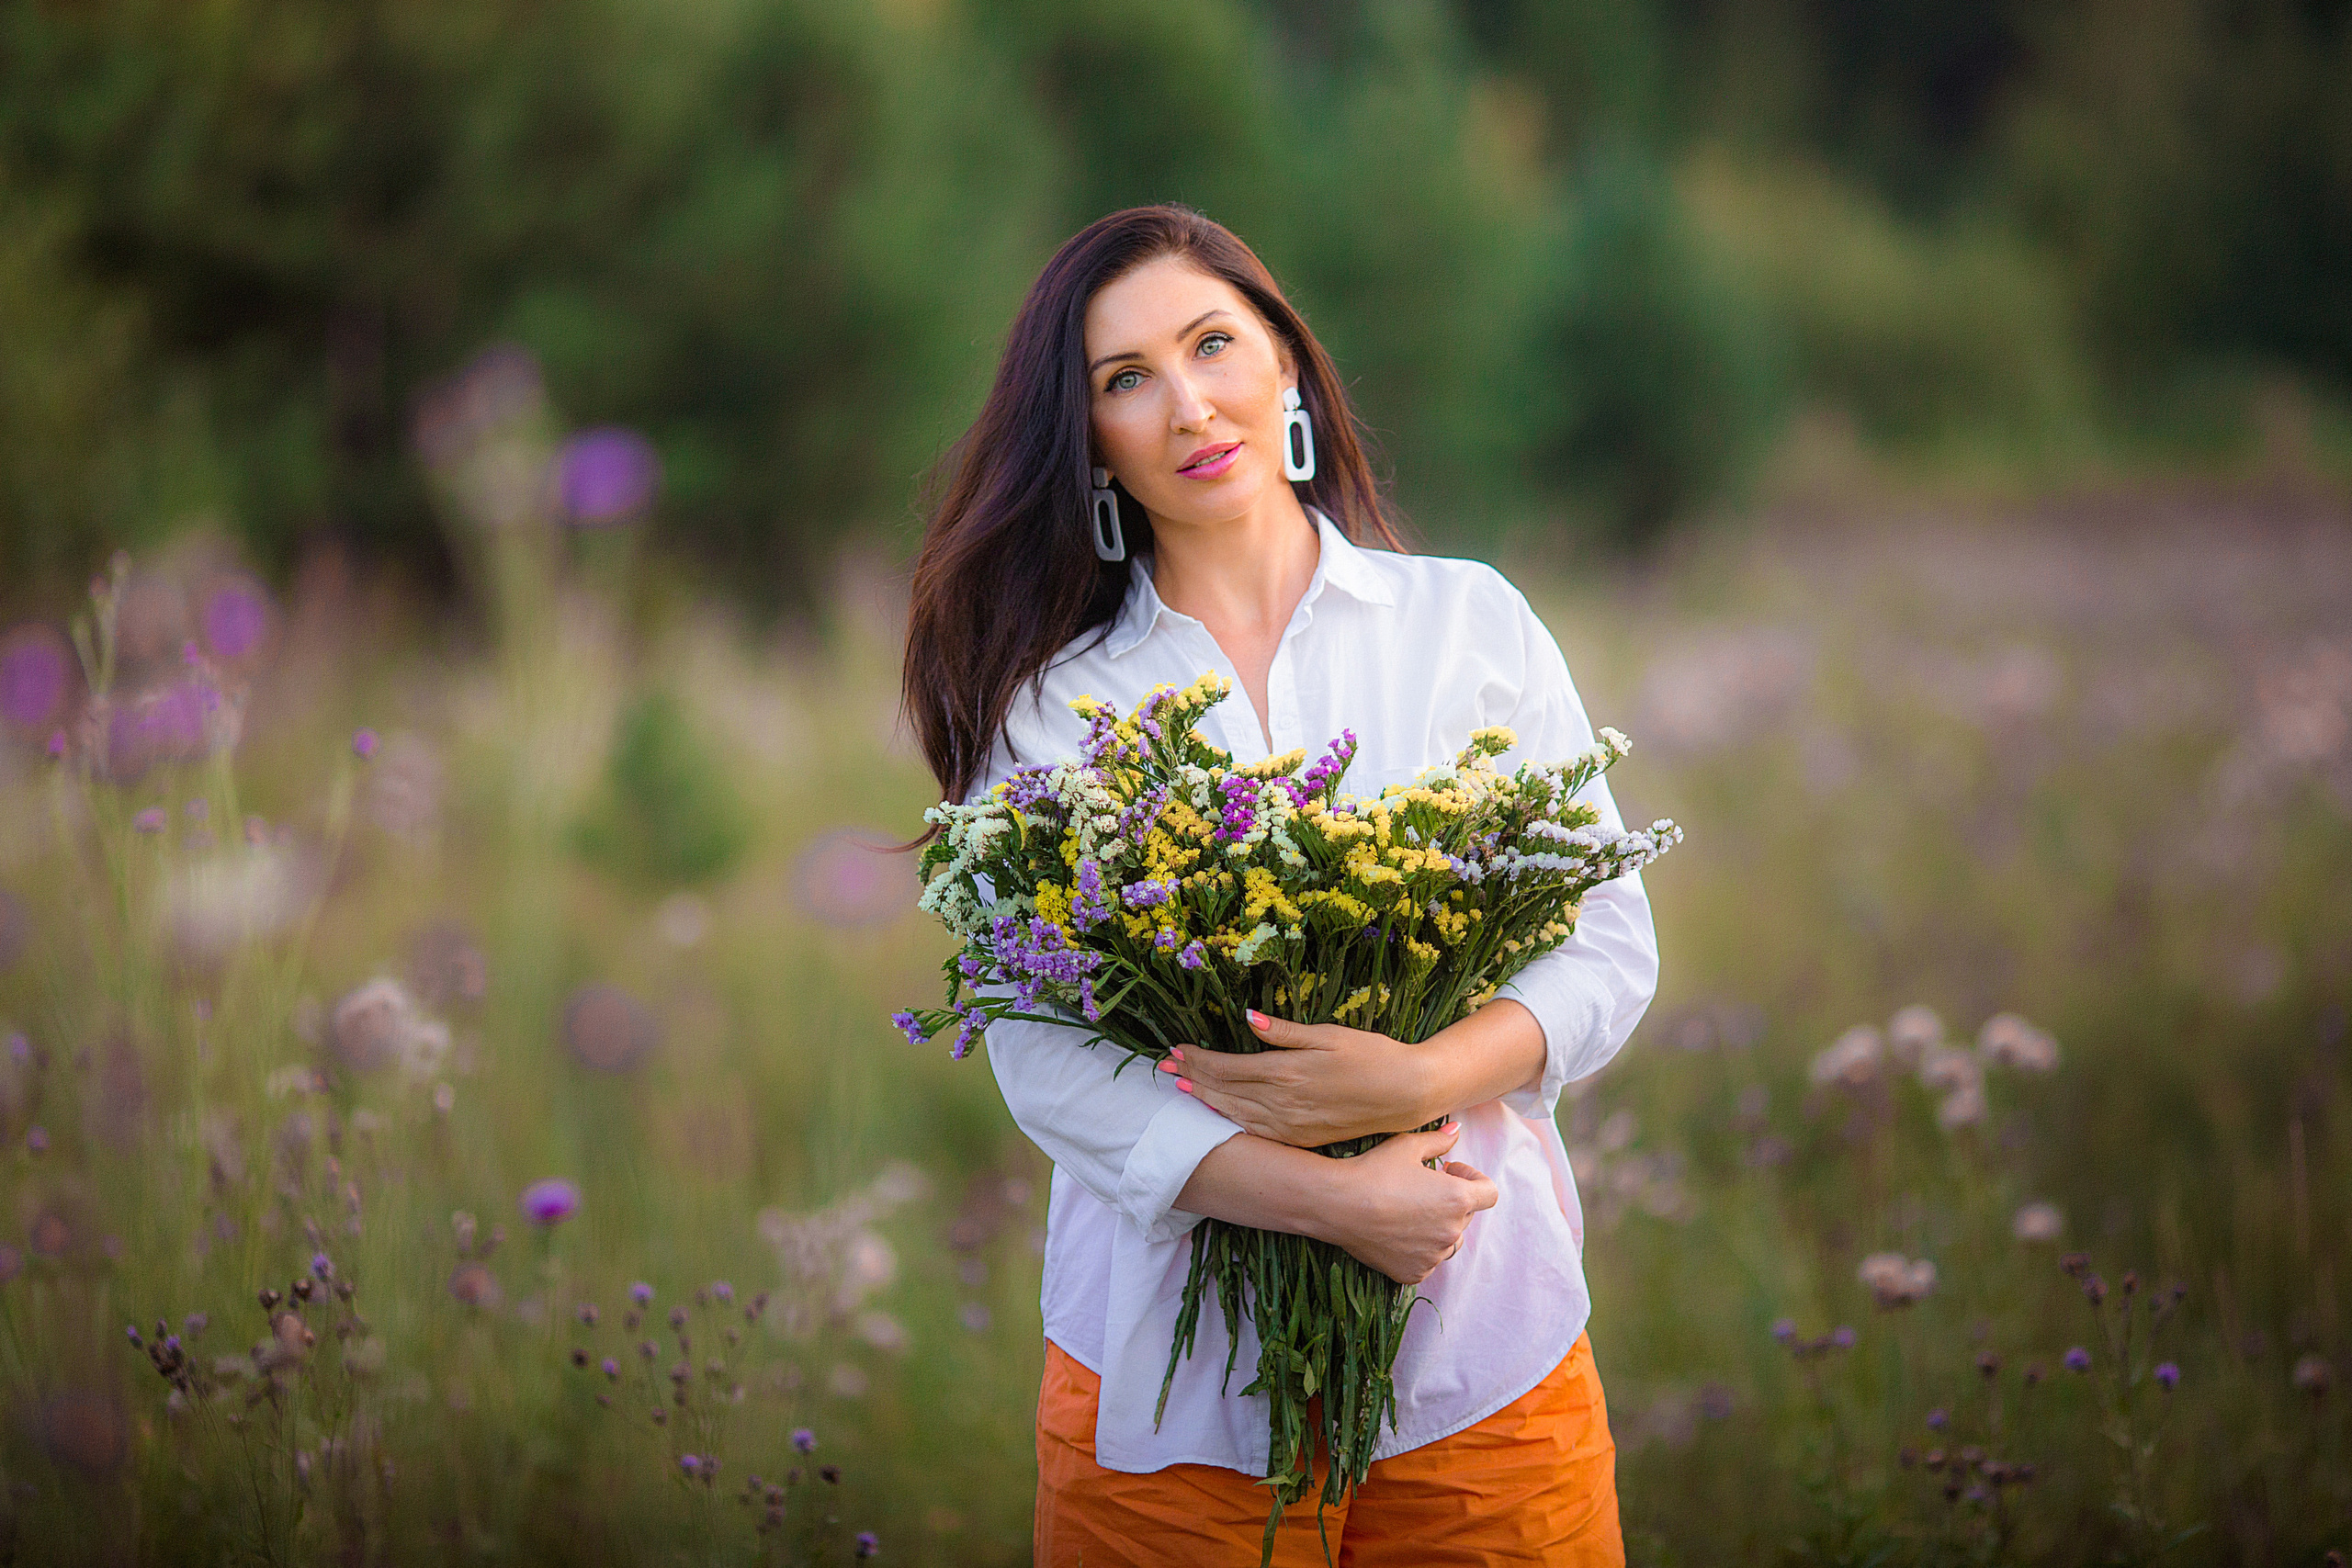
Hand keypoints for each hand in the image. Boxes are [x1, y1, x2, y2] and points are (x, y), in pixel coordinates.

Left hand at [1158, 1009, 1433, 1146]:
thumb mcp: (1329, 1034)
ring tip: (1181, 1086)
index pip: (1228, 1066)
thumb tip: (1248, 1019)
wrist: (1407, 1094)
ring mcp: (1292, 1125)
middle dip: (1193, 1077)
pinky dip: (1231, 1119)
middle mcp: (1284, 1103)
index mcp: (1288, 1072)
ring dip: (1205, 1099)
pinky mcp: (1302, 1138)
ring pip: (1236, 1112)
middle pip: (1225, 1090)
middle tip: (1165, 1066)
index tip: (1175, 1049)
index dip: (1198, 1059)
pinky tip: (1218, 1111)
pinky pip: (1256, 1130)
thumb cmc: (1372, 1055)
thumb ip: (1285, 1032)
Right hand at [1321, 1123, 1497, 1284]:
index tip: (1449, 1170)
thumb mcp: (1407, 1146)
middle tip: (1420, 1188)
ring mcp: (1433, 1256)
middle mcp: (1451, 1232)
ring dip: (1438, 1227)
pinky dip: (1419, 1249)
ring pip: (1448, 1241)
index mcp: (1458, 1199)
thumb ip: (1439, 1140)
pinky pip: (1427, 1260)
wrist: (1337, 1205)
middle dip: (1451, 1200)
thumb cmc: (1373, 1171)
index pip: (1489, 1193)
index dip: (1473, 1178)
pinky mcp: (1414, 1273)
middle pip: (1467, 1216)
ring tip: (1410, 1212)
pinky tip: (1396, 1232)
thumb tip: (1457, 1130)